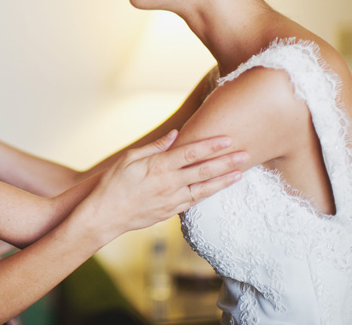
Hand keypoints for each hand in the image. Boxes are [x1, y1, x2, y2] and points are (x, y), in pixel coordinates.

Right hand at [81, 130, 246, 240]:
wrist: (105, 215)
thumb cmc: (113, 184)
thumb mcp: (129, 158)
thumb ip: (154, 147)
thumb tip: (174, 135)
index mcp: (158, 166)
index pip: (191, 152)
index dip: (211, 145)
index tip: (228, 139)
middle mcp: (169, 183)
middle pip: (203, 169)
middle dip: (226, 161)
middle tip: (246, 154)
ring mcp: (171, 199)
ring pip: (204, 187)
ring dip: (224, 179)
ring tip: (241, 172)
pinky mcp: (171, 211)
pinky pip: (194, 200)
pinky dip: (209, 193)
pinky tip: (219, 188)